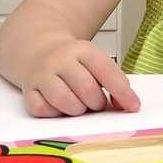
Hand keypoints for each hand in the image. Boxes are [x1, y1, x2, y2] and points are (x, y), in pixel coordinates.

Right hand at [21, 39, 139, 117]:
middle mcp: (61, 60)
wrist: (37, 49)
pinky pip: (42, 109)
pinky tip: (58, 106)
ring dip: (76, 110)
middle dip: (96, 103)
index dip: (123, 92)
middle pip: (86, 88)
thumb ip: (113, 80)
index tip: (134, 107)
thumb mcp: (95, 61)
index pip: (107, 71)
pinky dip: (54, 113)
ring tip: (79, 105)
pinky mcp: (28, 90)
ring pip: (63, 100)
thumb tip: (127, 105)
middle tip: (96, 103)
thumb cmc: (72, 61)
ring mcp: (43, 74)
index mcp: (84, 50)